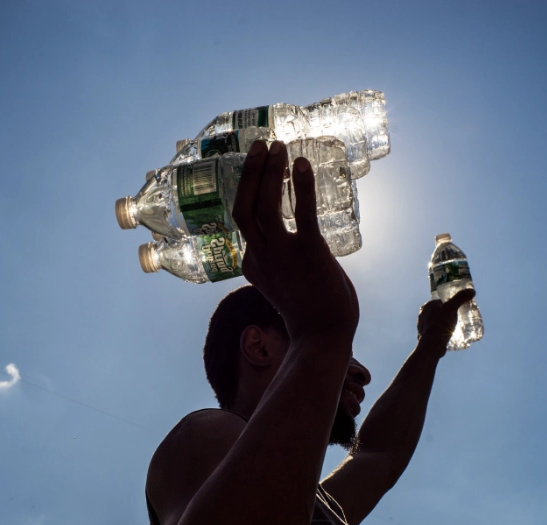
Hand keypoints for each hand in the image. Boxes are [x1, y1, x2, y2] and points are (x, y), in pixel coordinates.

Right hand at [232, 140, 358, 341]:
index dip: (250, 191)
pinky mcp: (308, 253)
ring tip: (278, 147)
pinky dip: (301, 187)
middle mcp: (260, 257)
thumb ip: (279, 263)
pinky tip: (303, 164)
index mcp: (253, 264)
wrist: (324, 337)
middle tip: (261, 144)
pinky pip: (302, 214)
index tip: (260, 166)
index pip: (245, 223)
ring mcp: (281, 255)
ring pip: (264, 208)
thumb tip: (285, 246)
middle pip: (243, 208)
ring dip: (269, 174)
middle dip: (250, 174)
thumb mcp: (282, 285)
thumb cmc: (309, 312)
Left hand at [417, 289, 475, 356]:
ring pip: (440, 321)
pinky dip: (445, 331)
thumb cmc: (440, 325)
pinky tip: (453, 334)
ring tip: (459, 326)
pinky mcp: (428, 335)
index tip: (461, 306)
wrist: (431, 346)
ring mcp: (425, 326)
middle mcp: (423, 315)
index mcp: (427, 306)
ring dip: (448, 323)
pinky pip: (438, 330)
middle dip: (452, 313)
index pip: (442, 301)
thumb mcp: (451, 308)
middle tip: (463, 317)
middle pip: (441, 311)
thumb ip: (460, 298)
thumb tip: (471, 291)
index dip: (452, 302)